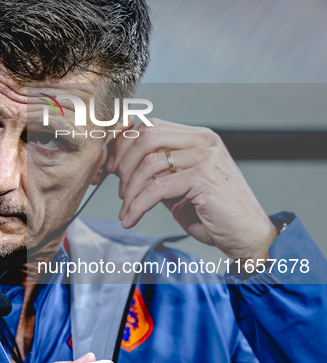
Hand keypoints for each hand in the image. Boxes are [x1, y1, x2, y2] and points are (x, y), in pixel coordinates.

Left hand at [107, 118, 277, 260]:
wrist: (248, 236)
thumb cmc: (214, 213)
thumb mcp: (180, 186)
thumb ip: (158, 172)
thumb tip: (123, 167)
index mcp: (198, 137)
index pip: (152, 126)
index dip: (126, 145)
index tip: (113, 168)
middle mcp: (203, 141)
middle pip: (147, 137)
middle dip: (124, 163)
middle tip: (119, 189)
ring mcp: (206, 157)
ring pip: (149, 164)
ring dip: (130, 190)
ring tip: (126, 209)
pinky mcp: (204, 178)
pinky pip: (157, 188)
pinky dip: (138, 205)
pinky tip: (132, 218)